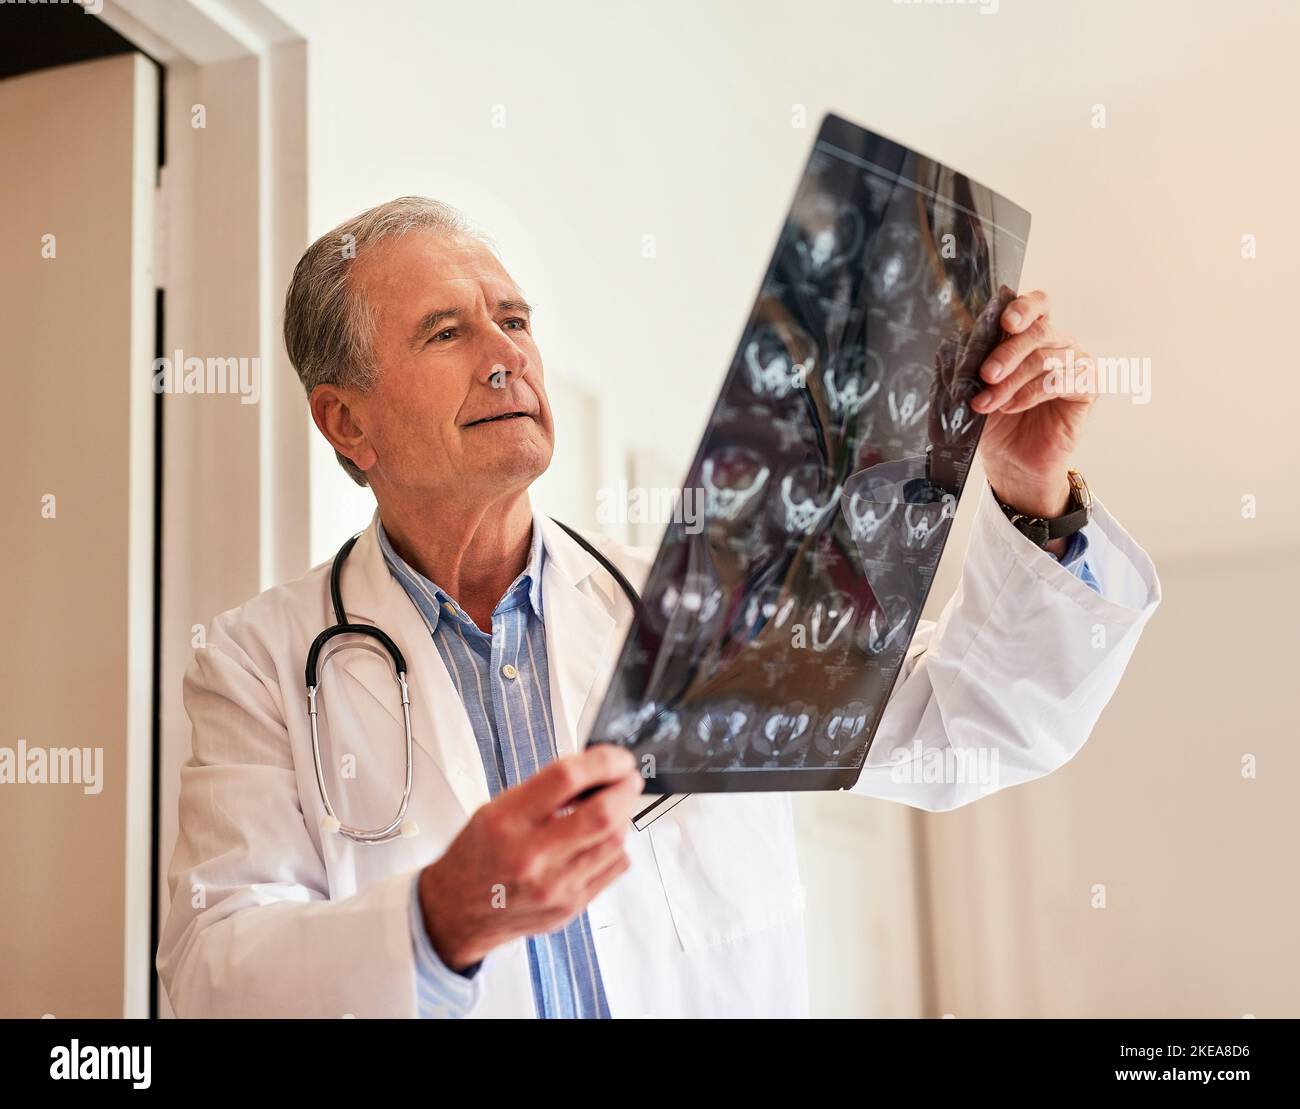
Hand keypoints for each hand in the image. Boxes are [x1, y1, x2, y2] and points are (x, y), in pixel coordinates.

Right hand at [417, 745, 644, 970]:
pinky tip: (601, 838)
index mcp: (506, 821)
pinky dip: (615, 845)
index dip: (602, 761)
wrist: (457, 911)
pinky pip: (614, 867)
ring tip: (613, 805)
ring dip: (623, 816)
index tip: (617, 757)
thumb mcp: (496, 808)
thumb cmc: (477, 854)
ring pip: (615, 841)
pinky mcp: (570, 906)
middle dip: (625, 789)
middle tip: (628, 778)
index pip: (567, 778)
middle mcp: (531, 855)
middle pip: (602, 813)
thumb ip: (545, 790)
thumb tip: (596, 771)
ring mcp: (554, 885)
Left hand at [973, 289, 1096, 527]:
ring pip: (1046, 358)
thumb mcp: (975, 390)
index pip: (1036, 305)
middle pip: (1039, 331)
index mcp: (1031, 335)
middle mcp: (1057, 343)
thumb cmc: (995, 422)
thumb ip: (970, 365)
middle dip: (1007, 353)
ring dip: (1012, 381)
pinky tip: (1012, 407)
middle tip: (985, 375)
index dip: (1023, 307)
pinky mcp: (1087, 388)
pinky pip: (1062, 381)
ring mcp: (1075, 364)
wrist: (1011, 461)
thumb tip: (954, 344)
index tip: (1006, 320)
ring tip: (988, 403)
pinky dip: (1031, 394)